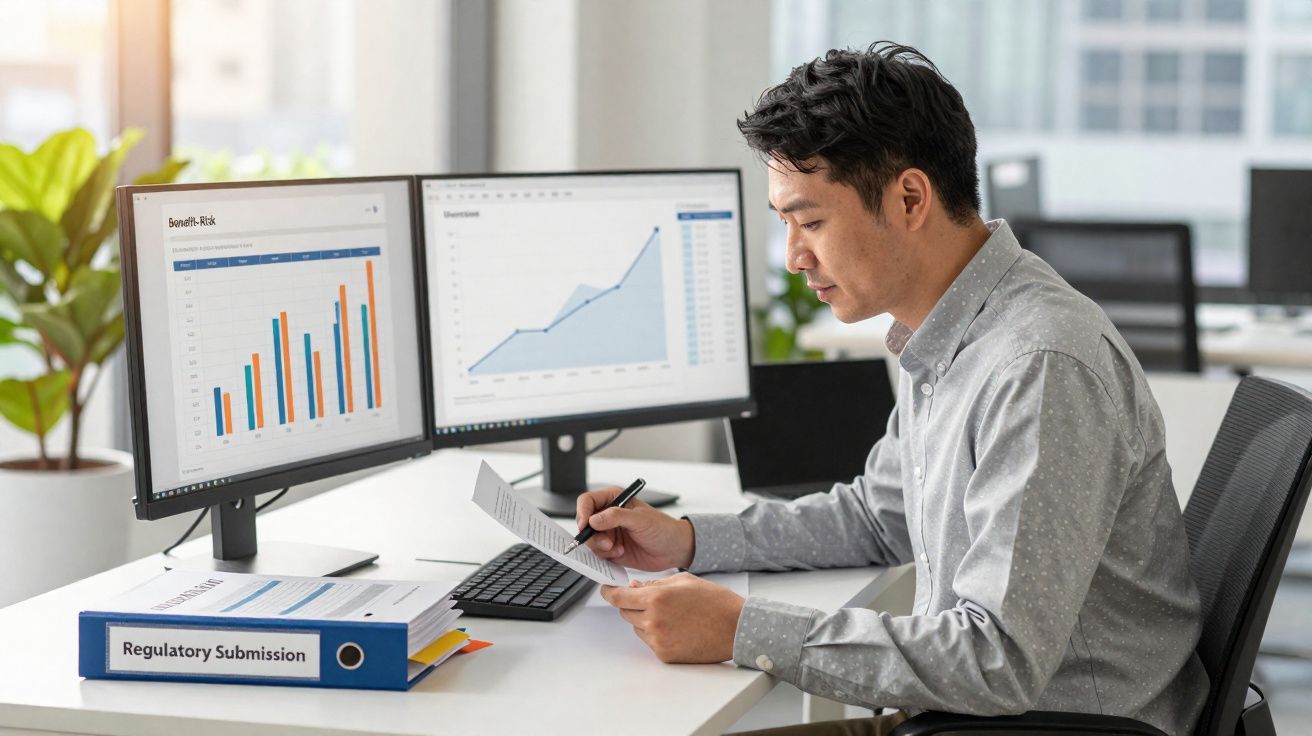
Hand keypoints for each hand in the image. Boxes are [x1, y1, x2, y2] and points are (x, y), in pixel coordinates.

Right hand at [575, 486, 694, 570]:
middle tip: (607, 543)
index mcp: (614, 500)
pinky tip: (620, 553)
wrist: (673, 549)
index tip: (585, 526)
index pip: (587, 501)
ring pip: (589, 541)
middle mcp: (608, 516)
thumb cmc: (662, 528)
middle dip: (592, 536)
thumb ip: (616, 517)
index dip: (582, 513)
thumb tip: (594, 519)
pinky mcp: (611, 549)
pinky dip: (606, 556)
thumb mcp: (640, 519)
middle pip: (584, 523)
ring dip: (601, 547)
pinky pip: (597, 554)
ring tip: (617, 549)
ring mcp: (609, 533)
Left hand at [600, 573, 744, 662]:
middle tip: (655, 601)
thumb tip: (635, 587)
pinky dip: (658, 634)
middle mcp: (653, 621)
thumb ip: (654, 584)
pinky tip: (678, 628)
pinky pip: (651, 642)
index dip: (609, 593)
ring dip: (646, 620)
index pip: (618, 597)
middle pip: (626, 613)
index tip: (606, 590)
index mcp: (656, 599)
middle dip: (634, 605)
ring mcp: (658, 640)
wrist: (736, 627)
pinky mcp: (665, 655)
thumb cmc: (715, 602)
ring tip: (674, 615)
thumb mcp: (683, 581)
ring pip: (638, 628)